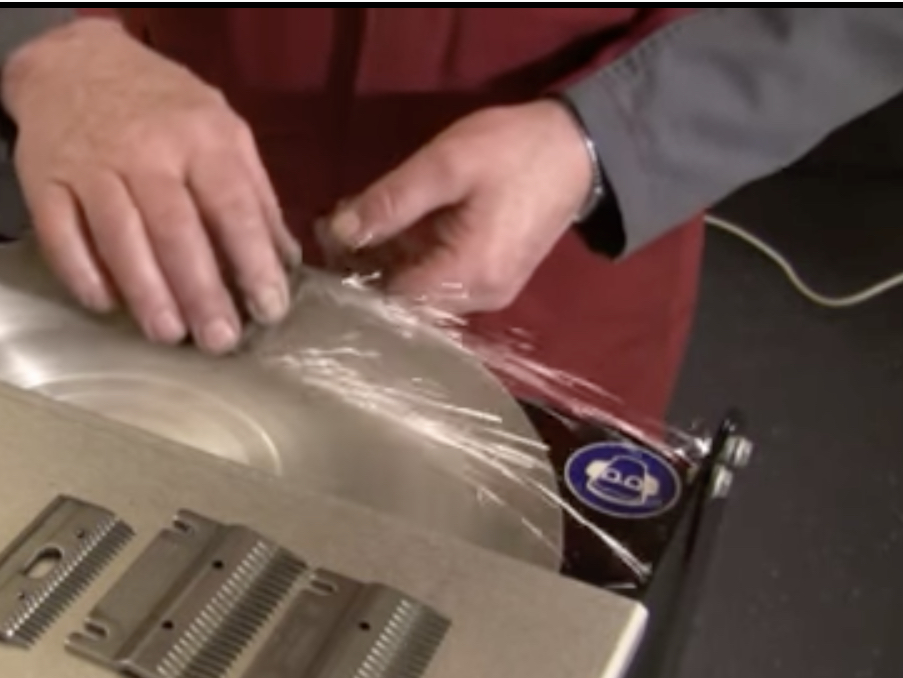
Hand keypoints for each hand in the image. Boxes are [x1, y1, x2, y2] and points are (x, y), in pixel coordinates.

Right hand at [0, 19, 297, 353]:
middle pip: (175, 230)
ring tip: (169, 334)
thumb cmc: (159, 106)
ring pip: (119, 237)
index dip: (253, 262)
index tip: (269, 309)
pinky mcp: (44, 182)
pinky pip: (61, 236)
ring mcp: (90, 166)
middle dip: (202, 292)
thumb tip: (284, 259)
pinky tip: (106, 305)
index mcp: (200, 135)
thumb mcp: (219, 126)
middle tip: (220, 341)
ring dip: (146, 292)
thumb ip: (253, 192)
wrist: (72, 63)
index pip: (233, 206)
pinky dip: (82, 274)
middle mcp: (145, 150)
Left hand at [323, 100, 595, 314]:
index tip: (323, 248)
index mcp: (468, 276)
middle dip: (365, 270)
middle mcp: (479, 300)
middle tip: (333, 231)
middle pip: (403, 303)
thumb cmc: (514, 150)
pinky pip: (438, 284)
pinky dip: (410, 262)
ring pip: (418, 295)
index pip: (391, 301)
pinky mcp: (490, 282)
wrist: (579, 148)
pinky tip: (391, 232)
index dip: (351, 277)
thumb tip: (337, 231)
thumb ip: (391, 200)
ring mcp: (488, 295)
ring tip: (356, 226)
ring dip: (386, 265)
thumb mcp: (447, 163)